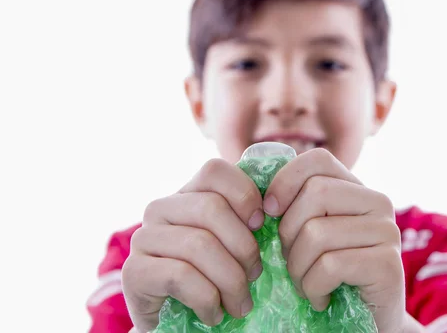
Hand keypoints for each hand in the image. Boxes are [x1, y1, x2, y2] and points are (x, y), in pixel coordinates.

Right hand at [122, 159, 264, 331]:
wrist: (177, 323)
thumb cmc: (214, 278)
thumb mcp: (233, 244)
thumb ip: (245, 220)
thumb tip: (271, 207)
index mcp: (187, 194)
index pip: (214, 170)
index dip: (244, 194)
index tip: (260, 225)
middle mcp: (160, 209)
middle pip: (211, 208)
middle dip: (244, 247)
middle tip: (255, 276)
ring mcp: (143, 238)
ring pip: (199, 244)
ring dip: (230, 281)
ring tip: (239, 304)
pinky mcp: (133, 272)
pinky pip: (181, 276)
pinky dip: (207, 300)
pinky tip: (213, 314)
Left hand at [263, 148, 407, 332]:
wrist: (365, 320)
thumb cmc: (329, 274)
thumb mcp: (310, 232)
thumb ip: (296, 205)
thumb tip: (259, 188)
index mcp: (358, 189)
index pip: (318, 160)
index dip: (285, 180)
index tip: (269, 210)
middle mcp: (378, 203)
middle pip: (315, 194)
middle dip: (288, 233)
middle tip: (292, 261)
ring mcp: (387, 232)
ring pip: (317, 232)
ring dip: (298, 268)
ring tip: (306, 283)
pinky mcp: (388, 264)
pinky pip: (329, 265)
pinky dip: (313, 288)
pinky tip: (321, 298)